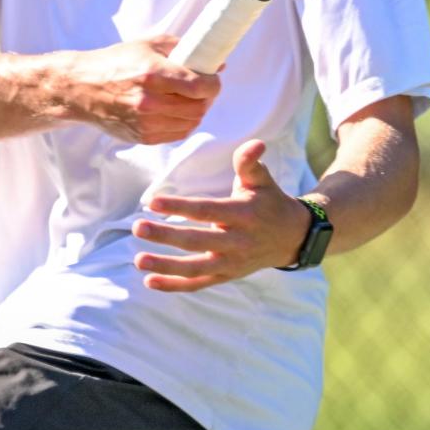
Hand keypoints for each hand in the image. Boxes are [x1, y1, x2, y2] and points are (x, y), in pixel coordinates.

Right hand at [59, 37, 218, 144]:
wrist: (82, 88)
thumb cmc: (116, 61)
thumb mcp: (148, 44)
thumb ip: (183, 48)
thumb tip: (217, 62)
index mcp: (152, 73)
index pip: (200, 86)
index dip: (213, 83)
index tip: (212, 77)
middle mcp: (150, 101)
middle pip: (199, 107)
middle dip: (207, 97)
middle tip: (203, 88)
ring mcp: (146, 122)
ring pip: (191, 123)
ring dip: (197, 111)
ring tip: (189, 98)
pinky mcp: (142, 137)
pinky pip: (177, 134)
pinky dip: (184, 123)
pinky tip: (176, 110)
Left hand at [132, 139, 311, 291]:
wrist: (291, 238)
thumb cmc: (268, 201)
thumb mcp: (262, 179)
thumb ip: (249, 162)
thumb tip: (255, 143)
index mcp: (243, 214)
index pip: (207, 211)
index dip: (180, 207)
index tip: (152, 202)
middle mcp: (237, 242)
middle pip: (197, 241)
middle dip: (165, 236)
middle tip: (137, 227)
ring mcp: (231, 263)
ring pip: (195, 269)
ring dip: (166, 267)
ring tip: (139, 260)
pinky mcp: (226, 276)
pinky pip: (198, 284)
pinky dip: (174, 285)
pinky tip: (150, 281)